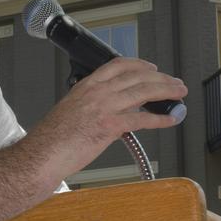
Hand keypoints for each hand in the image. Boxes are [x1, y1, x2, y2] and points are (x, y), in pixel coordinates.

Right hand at [23, 57, 186, 179]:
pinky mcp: (109, 125)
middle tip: (175, 83)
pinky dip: (161, 118)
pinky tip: (170, 119)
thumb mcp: (72, 112)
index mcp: (86, 86)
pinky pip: (142, 118)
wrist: (41, 156)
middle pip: (137, 76)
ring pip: (143, 92)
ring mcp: (103, 107)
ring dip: (167, 91)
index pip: (118, 65)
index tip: (152, 68)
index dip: (140, 64)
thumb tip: (115, 114)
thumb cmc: (51, 140)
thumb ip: (94, 107)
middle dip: (162, 78)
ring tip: (180, 94)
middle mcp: (96, 92)